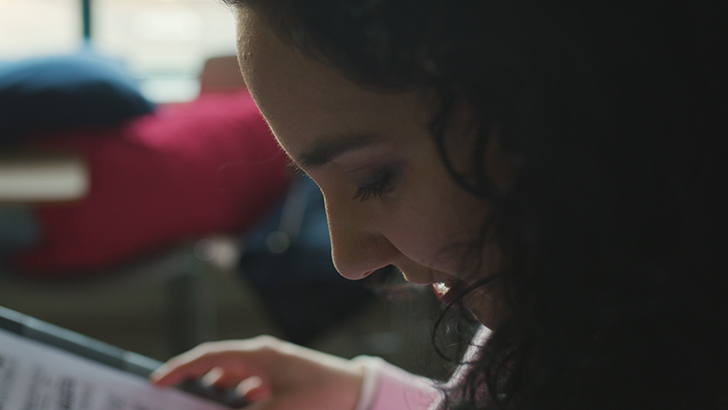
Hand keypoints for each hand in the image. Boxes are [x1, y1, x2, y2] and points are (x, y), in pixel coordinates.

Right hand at [150, 335, 364, 409]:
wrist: (359, 393)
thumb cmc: (322, 396)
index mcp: (257, 355)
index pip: (208, 357)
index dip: (180, 369)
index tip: (156, 383)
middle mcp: (261, 357)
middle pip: (218, 370)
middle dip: (197, 388)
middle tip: (176, 404)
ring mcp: (272, 368)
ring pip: (234, 383)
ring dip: (220, 399)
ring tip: (206, 409)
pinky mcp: (282, 381)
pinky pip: (251, 392)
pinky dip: (240, 403)